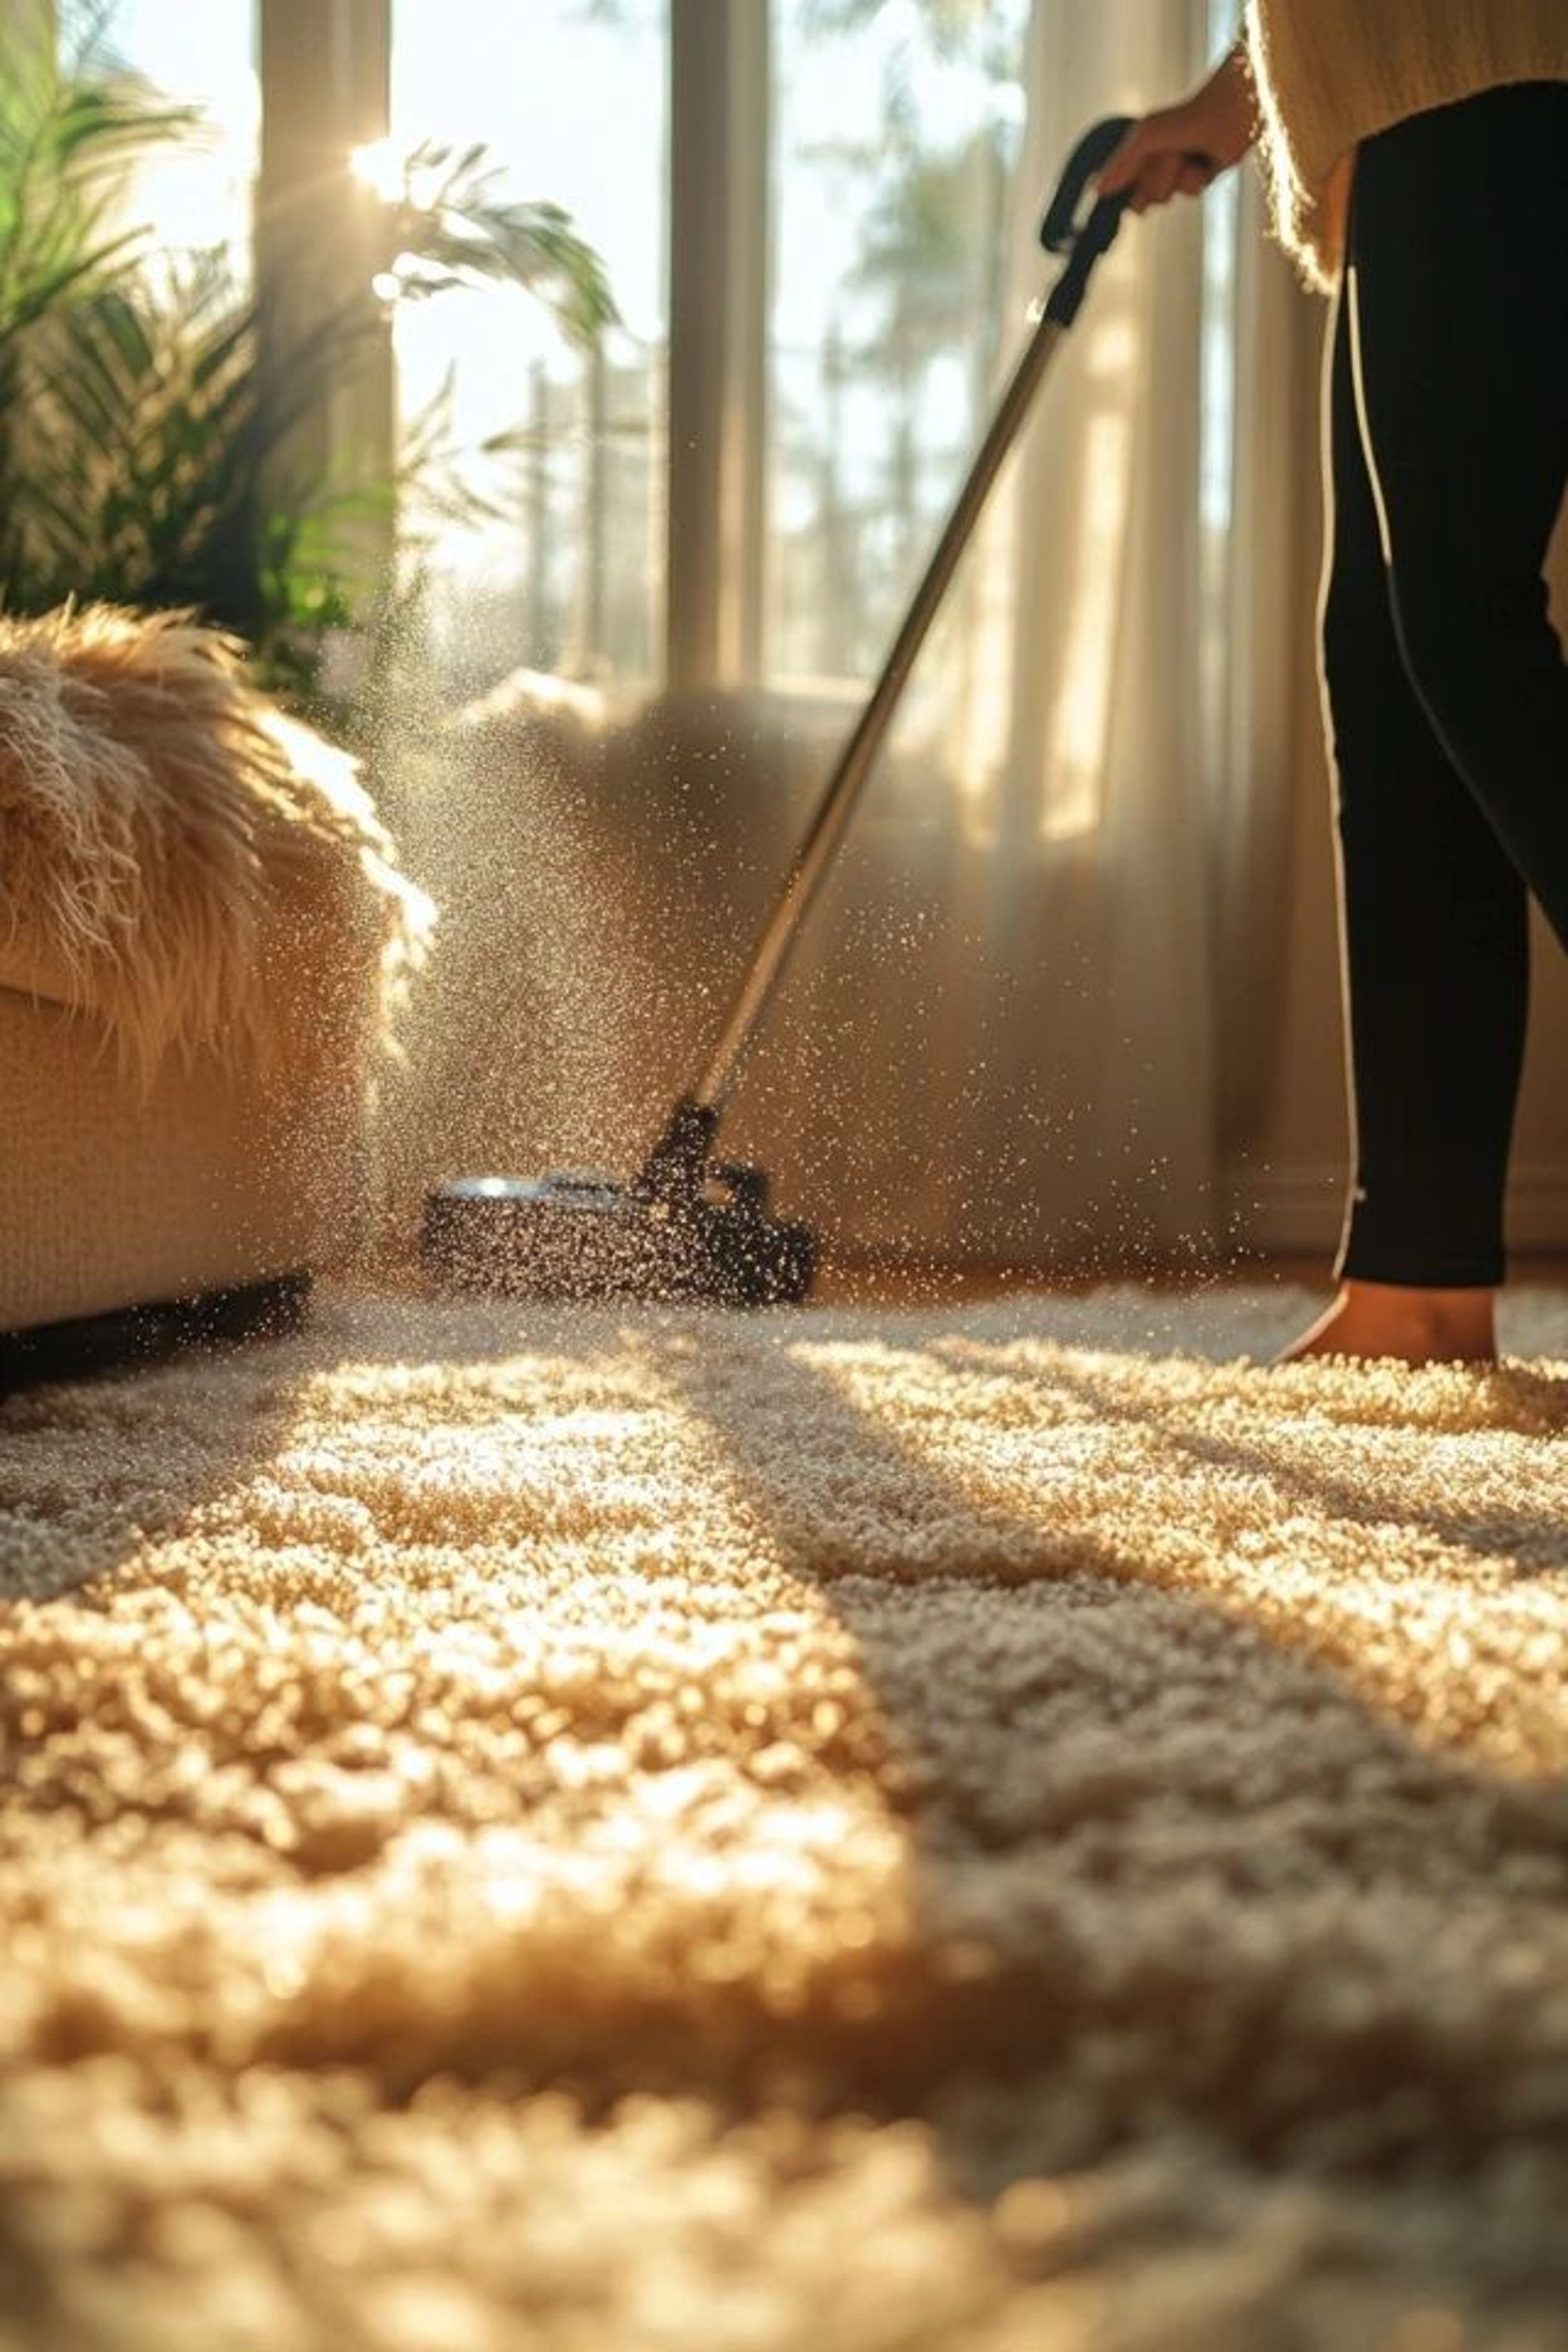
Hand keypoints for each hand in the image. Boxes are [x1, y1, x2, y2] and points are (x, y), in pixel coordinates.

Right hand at [1097, 41, 1256, 213]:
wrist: (1228, 115)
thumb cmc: (1185, 118)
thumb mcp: (1144, 138)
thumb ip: (1120, 165)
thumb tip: (1096, 190)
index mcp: (1137, 151)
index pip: (1118, 186)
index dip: (1119, 193)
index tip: (1119, 196)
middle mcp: (1153, 163)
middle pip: (1140, 200)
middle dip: (1153, 182)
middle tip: (1165, 159)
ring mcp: (1175, 172)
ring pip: (1164, 198)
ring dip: (1175, 178)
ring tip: (1185, 156)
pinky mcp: (1197, 178)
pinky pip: (1188, 195)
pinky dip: (1195, 180)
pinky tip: (1203, 164)